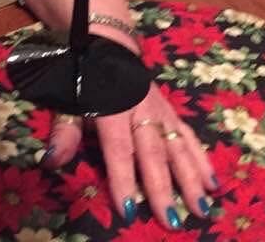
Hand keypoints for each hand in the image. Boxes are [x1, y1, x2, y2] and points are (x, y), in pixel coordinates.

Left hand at [44, 82, 216, 228]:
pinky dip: (202, 158)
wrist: (107, 45)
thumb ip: (64, 132)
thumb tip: (51, 161)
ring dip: (191, 176)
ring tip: (201, 206)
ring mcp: (159, 110)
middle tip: (171, 219)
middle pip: (153, 151)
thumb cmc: (84, 79)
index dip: (123, 178)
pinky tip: (213, 182)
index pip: (119, 148)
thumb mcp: (68, 100)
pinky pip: (188, 135)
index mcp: (113, 108)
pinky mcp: (170, 110)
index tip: (129, 210)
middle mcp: (140, 110)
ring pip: (177, 144)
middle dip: (162, 186)